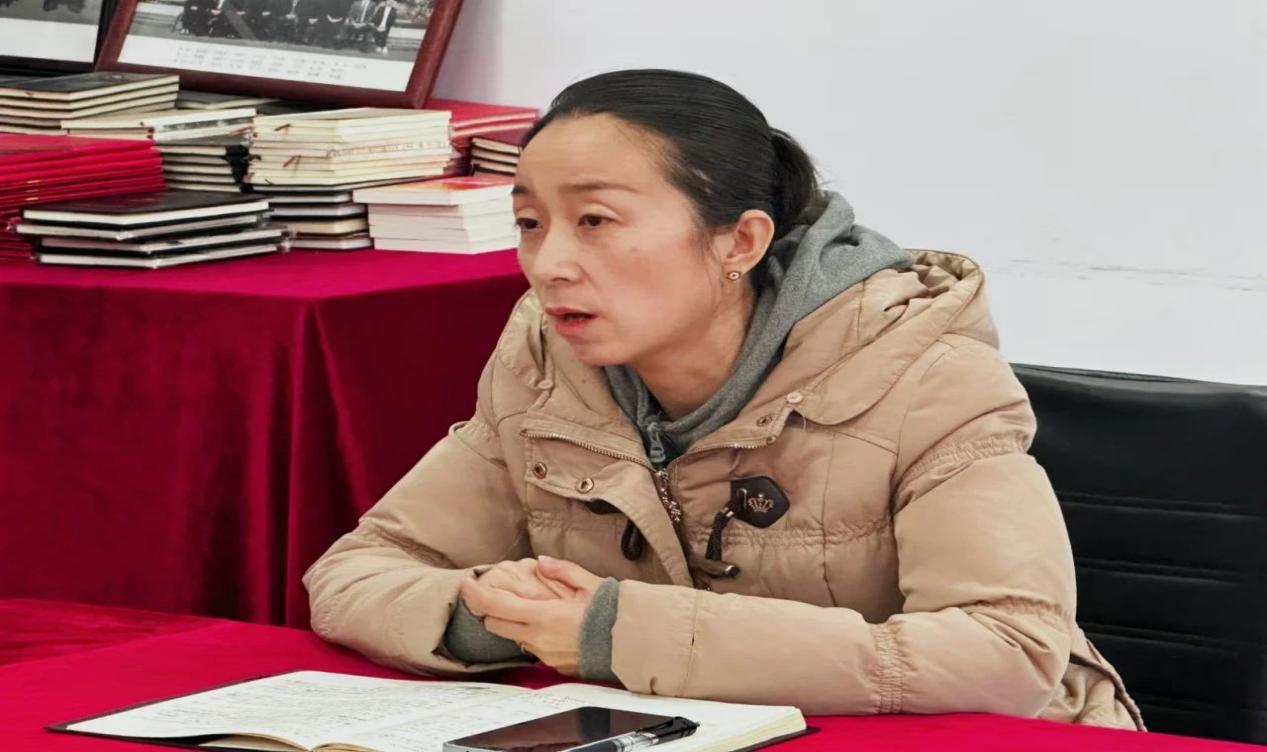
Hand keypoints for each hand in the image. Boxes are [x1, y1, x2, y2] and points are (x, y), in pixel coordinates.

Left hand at [460, 556, 604, 674]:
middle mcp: (538, 638)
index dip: (474, 595)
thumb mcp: (589, 583)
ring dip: (513, 624)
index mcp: (543, 616)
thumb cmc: (613, 613)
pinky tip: (549, 627)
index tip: (465, 584)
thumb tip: (542, 563)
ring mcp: (544, 654)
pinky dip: (533, 636)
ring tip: (527, 610)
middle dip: (490, 610)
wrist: (632, 644)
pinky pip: (533, 649)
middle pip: (495, 624)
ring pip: (514, 638)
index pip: (495, 606)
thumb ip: (561, 570)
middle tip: (496, 595)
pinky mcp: (553, 665)